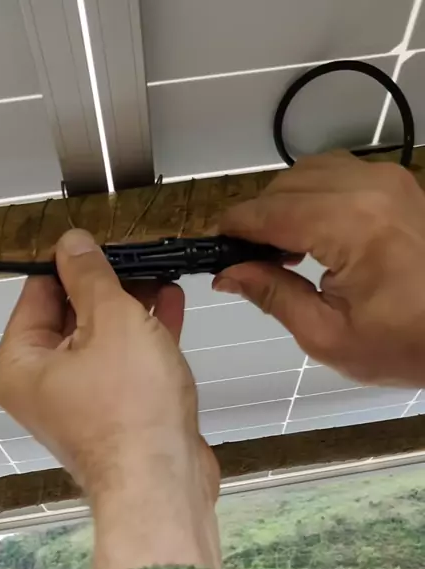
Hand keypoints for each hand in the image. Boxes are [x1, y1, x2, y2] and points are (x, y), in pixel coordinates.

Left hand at [0, 230, 219, 568]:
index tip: (101, 242)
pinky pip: (126, 363)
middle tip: (137, 256)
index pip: (38, 293)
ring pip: (104, 338)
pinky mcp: (117, 411)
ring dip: (132, 307)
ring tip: (159, 274)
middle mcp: (44, 385)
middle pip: (71, 315)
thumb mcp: (111, 321)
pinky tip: (170, 306)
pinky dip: (146, 336)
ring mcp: (82, 401)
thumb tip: (73, 244)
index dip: (72, 264)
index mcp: (21, 364)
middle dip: (107, 286)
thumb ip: (91, 277)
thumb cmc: (131, 412)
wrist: (164, 481)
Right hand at [214, 151, 424, 386]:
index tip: (214, 249)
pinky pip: (340, 174)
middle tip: (249, 262)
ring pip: (310, 172)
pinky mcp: (399, 185)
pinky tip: (312, 234)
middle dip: (259, 219)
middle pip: (286, 185)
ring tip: (281, 251)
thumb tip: (229, 274)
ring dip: (285, 204)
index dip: (235, 229)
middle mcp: (371, 189)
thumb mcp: (327, 335)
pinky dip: (314, 196)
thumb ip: (273, 296)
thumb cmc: (406, 345)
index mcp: (353, 225)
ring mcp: (389, 181)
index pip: (271, 212)